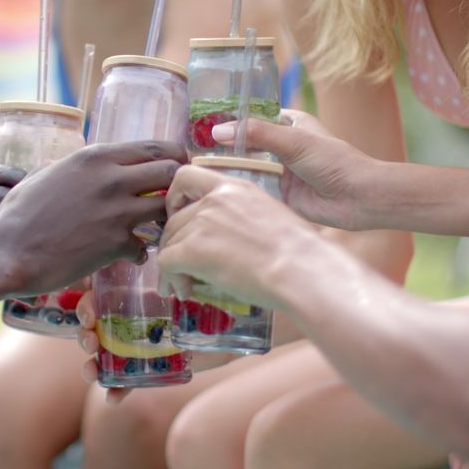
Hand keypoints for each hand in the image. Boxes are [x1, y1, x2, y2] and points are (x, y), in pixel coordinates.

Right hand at [0, 141, 186, 295]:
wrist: (6, 252)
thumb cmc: (17, 215)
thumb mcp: (46, 176)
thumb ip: (73, 169)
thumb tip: (79, 168)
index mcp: (96, 157)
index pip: (155, 147)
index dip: (172, 159)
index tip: (175, 171)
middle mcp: (112, 178)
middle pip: (173, 172)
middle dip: (178, 186)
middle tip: (173, 201)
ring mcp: (117, 211)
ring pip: (166, 209)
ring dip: (165, 221)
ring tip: (155, 230)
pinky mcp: (115, 244)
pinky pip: (145, 247)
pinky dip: (140, 253)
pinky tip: (129, 256)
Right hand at [76, 289, 237, 402]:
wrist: (228, 332)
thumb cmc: (207, 304)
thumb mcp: (187, 290)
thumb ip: (176, 283)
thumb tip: (169, 280)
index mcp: (132, 301)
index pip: (98, 300)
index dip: (85, 307)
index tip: (89, 317)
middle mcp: (128, 324)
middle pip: (92, 330)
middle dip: (84, 337)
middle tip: (91, 343)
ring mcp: (135, 349)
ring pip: (102, 358)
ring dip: (90, 366)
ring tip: (92, 372)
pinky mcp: (147, 372)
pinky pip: (125, 384)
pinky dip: (116, 392)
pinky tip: (112, 398)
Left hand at [158, 165, 321, 310]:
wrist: (302, 270)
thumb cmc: (299, 252)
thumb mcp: (270, 216)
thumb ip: (242, 217)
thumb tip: (231, 239)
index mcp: (235, 187)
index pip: (186, 176)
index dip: (174, 197)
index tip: (177, 215)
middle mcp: (214, 199)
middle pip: (174, 218)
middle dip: (174, 242)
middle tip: (183, 264)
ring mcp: (201, 223)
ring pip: (169, 243)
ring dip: (173, 266)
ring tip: (186, 285)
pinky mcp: (192, 249)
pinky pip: (166, 263)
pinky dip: (170, 280)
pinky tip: (183, 292)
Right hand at [212, 110, 379, 230]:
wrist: (358, 199)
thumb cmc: (334, 162)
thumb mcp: (294, 142)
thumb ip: (257, 135)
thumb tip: (218, 131)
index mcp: (288, 124)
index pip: (251, 118)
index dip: (229, 122)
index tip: (200, 126)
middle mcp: (281, 146)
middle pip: (244, 145)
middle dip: (223, 149)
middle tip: (191, 152)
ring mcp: (278, 171)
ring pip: (246, 168)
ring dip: (228, 170)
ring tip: (196, 172)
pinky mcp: (278, 195)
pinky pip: (252, 189)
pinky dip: (238, 190)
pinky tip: (215, 192)